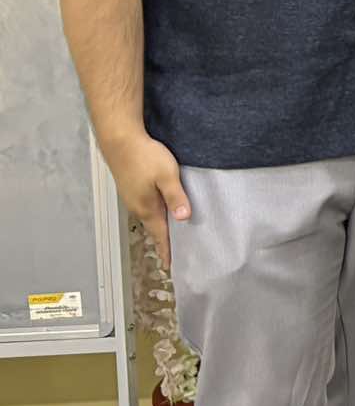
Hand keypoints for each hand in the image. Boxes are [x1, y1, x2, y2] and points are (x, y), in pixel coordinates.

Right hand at [104, 131, 188, 266]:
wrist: (120, 140)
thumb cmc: (144, 156)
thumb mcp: (167, 175)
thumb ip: (176, 196)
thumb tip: (183, 217)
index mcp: (147, 208)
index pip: (160, 235)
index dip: (166, 250)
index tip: (170, 266)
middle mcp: (137, 206)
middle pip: (154, 228)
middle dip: (164, 241)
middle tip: (173, 254)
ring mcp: (132, 197)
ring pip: (149, 217)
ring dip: (159, 227)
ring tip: (170, 236)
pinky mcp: (132, 187)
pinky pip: (145, 206)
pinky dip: (155, 213)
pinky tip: (161, 210)